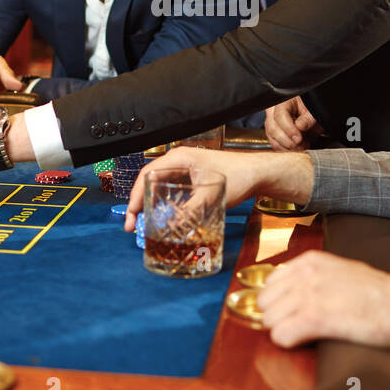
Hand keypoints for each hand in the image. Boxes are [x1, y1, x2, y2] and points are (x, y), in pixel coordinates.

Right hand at [124, 146, 311, 231]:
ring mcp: (185, 170)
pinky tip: (161, 218)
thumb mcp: (211, 196)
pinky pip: (170, 191)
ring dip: (149, 204)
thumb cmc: (238, 176)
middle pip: (149, 181)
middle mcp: (178, 162)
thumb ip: (190, 213)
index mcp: (178, 158)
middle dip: (138, 203)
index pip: (147, 174)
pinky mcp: (192, 179)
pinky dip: (162, 204)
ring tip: (141, 224)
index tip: (131, 216)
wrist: (258, 173)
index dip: (135, 196)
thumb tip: (171, 230)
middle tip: (131, 225)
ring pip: (158, 187)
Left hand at [258, 251, 389, 349]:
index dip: (279, 301)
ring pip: (269, 320)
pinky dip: (290, 342)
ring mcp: (309, 294)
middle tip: (298, 325)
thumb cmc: (380, 293)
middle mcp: (306, 274)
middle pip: (265, 303)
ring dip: (283, 330)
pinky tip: (307, 340)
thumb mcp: (340, 270)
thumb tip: (291, 291)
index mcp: (310, 261)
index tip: (290, 312)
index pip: (270, 283)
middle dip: (277, 317)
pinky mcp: (316, 318)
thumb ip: (313, 276)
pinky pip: (281, 336)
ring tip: (306, 333)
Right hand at [265, 96, 321, 150]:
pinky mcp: (274, 134)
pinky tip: (297, 148)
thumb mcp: (314, 111)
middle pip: (273, 129)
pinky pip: (275, 144)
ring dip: (288, 146)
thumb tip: (300, 126)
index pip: (280, 116)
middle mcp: (274, 112)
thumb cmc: (311, 110)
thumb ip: (308, 118)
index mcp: (283, 102)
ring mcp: (272, 123)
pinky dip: (286, 149)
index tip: (299, 138)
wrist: (311, 116)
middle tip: (301, 144)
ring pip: (273, 138)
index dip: (289, 129)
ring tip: (301, 146)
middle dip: (287, 140)